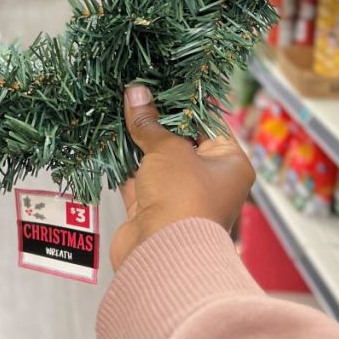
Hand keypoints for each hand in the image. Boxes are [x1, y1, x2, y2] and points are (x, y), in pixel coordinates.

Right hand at [110, 84, 254, 269]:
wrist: (162, 256)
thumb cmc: (183, 198)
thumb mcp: (168, 149)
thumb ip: (150, 122)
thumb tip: (136, 92)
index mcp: (229, 163)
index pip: (208, 122)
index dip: (183, 102)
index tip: (161, 82)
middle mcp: (209, 179)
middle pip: (181, 140)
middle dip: (156, 119)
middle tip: (134, 92)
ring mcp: (179, 195)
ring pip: (156, 159)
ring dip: (138, 140)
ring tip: (118, 108)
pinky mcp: (152, 209)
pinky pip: (138, 177)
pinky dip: (125, 162)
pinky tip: (109, 139)